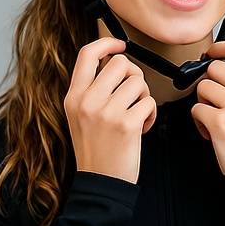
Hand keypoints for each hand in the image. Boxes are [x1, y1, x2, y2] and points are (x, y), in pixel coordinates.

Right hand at [64, 37, 156, 182]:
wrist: (100, 182)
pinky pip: (149, 103)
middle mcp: (87, 101)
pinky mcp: (126, 124)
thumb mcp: (80, 116)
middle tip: (133, 94)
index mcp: (74, 97)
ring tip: (136, 114)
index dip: (107, 43)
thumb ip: (91, 90)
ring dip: (144, 96)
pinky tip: (141, 127)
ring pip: (138, 82)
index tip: (120, 45)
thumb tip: (115, 64)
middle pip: (120, 63)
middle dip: (134, 76)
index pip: (87, 54)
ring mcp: (106, 112)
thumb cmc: (95, 150)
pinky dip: (150, 115)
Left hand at [192, 40, 224, 174]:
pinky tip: (212, 131)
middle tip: (215, 102)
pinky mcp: (219, 121)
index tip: (212, 53)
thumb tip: (222, 67)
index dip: (221, 46)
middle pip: (214, 68)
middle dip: (209, 84)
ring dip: (203, 104)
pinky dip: (200, 122)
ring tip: (216, 119)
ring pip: (202, 88)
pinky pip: (196, 109)